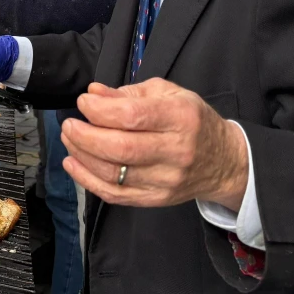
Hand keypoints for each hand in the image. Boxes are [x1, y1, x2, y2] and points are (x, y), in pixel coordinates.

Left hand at [61, 80, 248, 210]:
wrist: (224, 162)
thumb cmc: (193, 120)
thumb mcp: (169, 94)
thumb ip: (129, 93)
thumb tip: (94, 93)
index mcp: (181, 117)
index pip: (134, 116)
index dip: (101, 110)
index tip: (83, 102)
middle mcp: (176, 151)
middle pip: (120, 148)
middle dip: (85, 136)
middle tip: (69, 124)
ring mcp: (167, 180)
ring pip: (114, 174)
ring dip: (82, 156)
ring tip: (69, 139)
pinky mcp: (157, 200)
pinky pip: (116, 195)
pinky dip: (88, 180)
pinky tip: (74, 163)